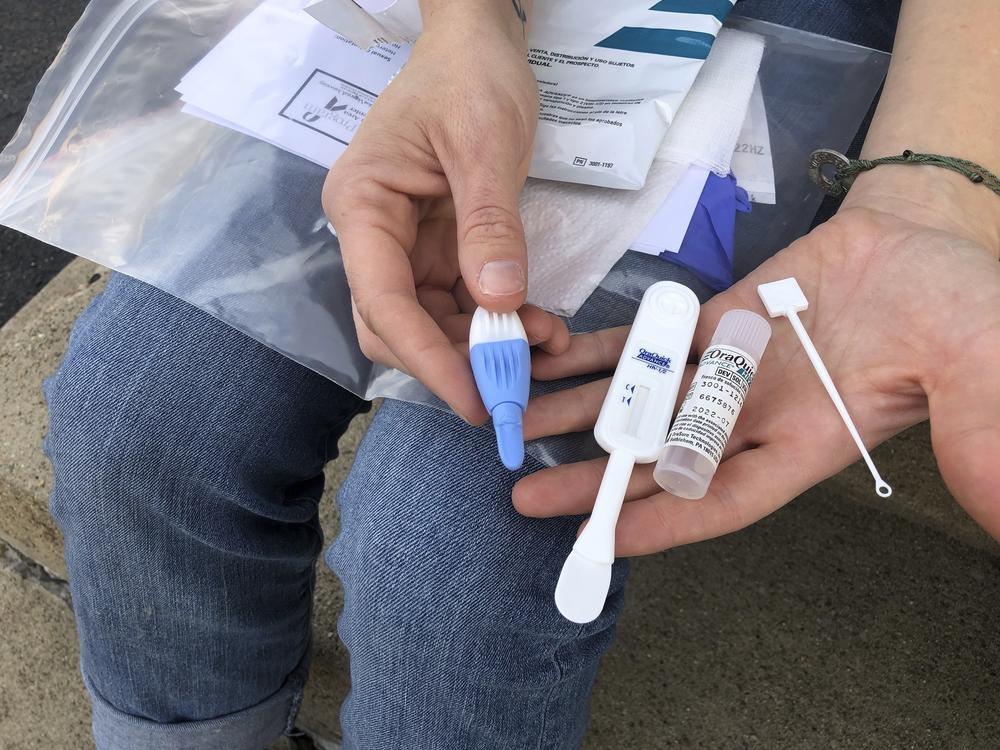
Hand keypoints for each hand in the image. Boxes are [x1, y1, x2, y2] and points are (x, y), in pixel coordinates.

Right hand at [323, 4, 559, 421]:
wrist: (479, 44)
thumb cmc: (470, 76)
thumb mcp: (486, 145)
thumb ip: (490, 225)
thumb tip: (498, 302)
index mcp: (363, 206)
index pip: (383, 301)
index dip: (427, 357)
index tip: (474, 397)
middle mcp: (375, 235)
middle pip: (398, 324)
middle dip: (453, 360)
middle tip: (513, 385)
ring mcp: (406, 245)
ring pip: (432, 322)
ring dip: (483, 346)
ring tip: (543, 344)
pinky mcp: (439, 249)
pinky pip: (461, 302)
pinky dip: (497, 321)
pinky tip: (537, 324)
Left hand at [513, 178, 999, 553]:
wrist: (924, 236)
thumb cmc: (958, 307)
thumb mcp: (975, 367)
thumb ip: (976, 431)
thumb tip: (996, 501)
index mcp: (804, 444)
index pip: (721, 500)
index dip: (662, 525)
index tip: (599, 542)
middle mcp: (752, 416)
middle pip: (659, 459)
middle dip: (594, 482)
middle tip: (526, 499)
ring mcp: (726, 368)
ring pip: (640, 399)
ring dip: (580, 416)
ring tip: (519, 428)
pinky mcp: (711, 319)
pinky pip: (645, 340)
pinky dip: (599, 351)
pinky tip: (553, 360)